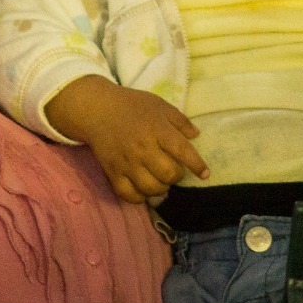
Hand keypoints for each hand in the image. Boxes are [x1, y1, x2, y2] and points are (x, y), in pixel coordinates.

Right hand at [47, 76, 209, 203]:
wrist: (98, 110)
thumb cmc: (132, 105)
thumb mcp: (159, 105)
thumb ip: (180, 121)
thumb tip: (197, 136)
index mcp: (157, 129)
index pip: (182, 151)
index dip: (197, 165)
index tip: (205, 173)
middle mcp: (143, 148)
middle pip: (168, 174)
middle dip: (176, 176)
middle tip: (174, 170)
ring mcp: (127, 162)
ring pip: (151, 188)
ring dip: (161, 188)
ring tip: (160, 181)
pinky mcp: (113, 172)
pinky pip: (129, 195)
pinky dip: (140, 197)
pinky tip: (143, 190)